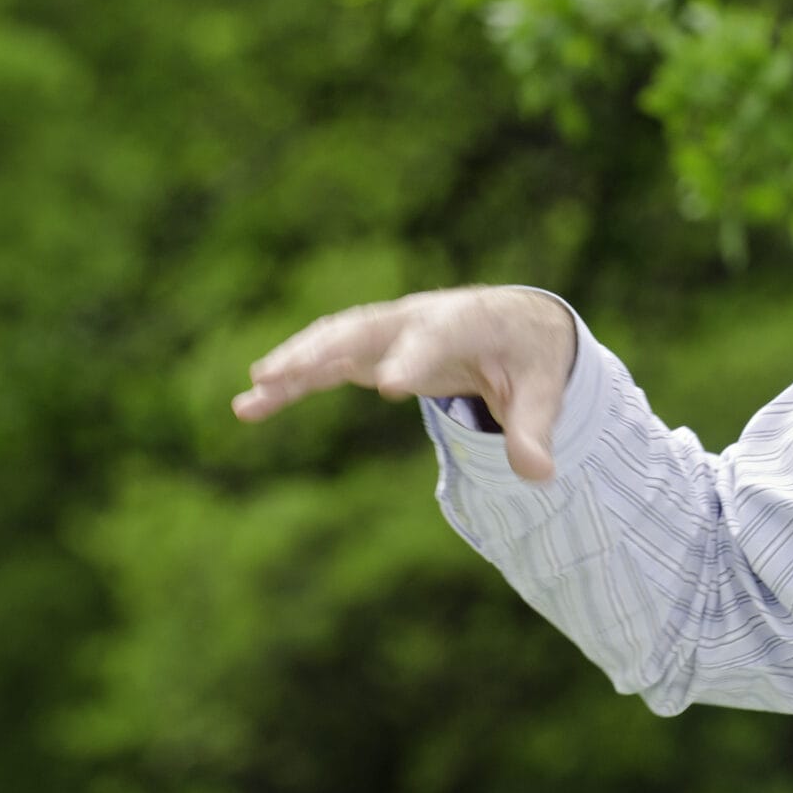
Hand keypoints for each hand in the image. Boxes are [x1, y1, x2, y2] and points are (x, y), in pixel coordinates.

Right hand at [233, 287, 577, 481]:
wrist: (514, 323)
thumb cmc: (528, 355)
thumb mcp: (543, 390)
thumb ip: (534, 429)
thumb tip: (538, 474)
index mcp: (463, 321)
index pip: (434, 338)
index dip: (412, 359)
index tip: (389, 388)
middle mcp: (416, 318)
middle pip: (362, 329)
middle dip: (320, 351)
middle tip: (278, 376)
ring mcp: (388, 331)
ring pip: (331, 341)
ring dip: (291, 365)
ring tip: (249, 398)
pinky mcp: (372, 349)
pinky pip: (324, 361)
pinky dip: (291, 380)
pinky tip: (254, 404)